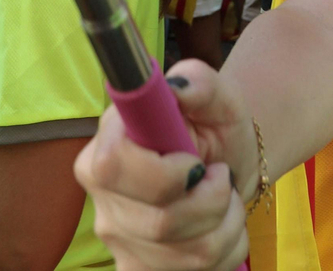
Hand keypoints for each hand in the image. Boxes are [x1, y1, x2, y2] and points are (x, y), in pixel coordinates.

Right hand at [76, 61, 252, 270]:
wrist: (230, 163)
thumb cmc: (216, 124)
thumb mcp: (218, 94)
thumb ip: (198, 80)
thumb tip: (178, 86)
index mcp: (107, 144)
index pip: (111, 168)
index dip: (163, 173)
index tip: (195, 163)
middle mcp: (102, 197)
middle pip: (158, 223)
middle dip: (212, 201)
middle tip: (219, 176)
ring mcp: (118, 239)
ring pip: (185, 256)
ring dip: (226, 225)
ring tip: (224, 199)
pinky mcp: (138, 269)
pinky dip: (225, 251)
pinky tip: (219, 227)